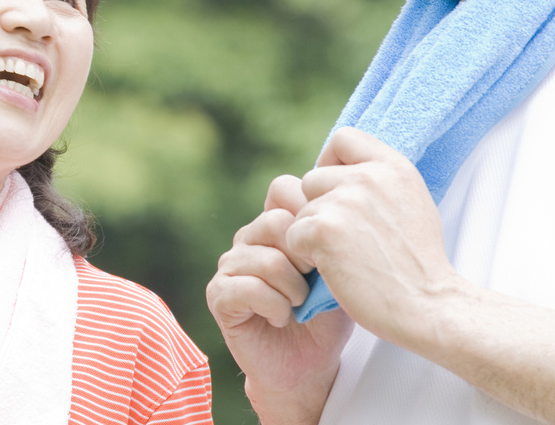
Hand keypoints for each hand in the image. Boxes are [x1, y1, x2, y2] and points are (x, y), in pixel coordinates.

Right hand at [207, 175, 351, 424]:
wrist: (306, 367)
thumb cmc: (323, 316)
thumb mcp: (336, 271)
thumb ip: (328, 238)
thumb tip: (333, 216)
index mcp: (272, 224)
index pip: (282, 188)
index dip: (308, 214)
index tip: (326, 248)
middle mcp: (247, 238)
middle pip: (276, 222)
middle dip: (305, 257)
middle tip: (314, 284)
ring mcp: (229, 264)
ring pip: (266, 259)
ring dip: (293, 289)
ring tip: (299, 306)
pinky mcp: (218, 294)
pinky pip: (248, 288)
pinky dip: (274, 307)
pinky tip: (280, 318)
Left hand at [287, 127, 456, 346]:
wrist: (430, 307)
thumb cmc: (418, 263)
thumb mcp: (411, 202)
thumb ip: (378, 180)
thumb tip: (341, 169)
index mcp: (392, 166)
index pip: (343, 139)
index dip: (332, 162)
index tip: (338, 188)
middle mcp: (367, 176)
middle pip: (314, 179)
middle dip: (321, 207)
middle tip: (345, 239)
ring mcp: (343, 201)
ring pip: (302, 209)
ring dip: (314, 234)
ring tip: (346, 257)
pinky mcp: (322, 230)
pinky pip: (293, 234)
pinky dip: (305, 255)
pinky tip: (334, 269)